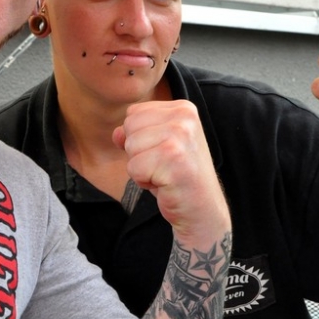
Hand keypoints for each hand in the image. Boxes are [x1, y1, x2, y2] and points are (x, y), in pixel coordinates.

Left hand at [112, 100, 228, 241]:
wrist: (202, 210)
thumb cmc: (178, 177)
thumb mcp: (157, 147)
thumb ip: (135, 133)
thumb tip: (116, 133)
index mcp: (183, 108)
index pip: (134, 113)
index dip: (140, 138)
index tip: (163, 153)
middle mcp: (184, 117)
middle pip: (130, 127)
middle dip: (138, 152)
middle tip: (163, 166)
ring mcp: (181, 137)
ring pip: (130, 146)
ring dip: (141, 168)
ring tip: (164, 174)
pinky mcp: (174, 159)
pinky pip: (134, 168)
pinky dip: (143, 181)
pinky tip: (165, 184)